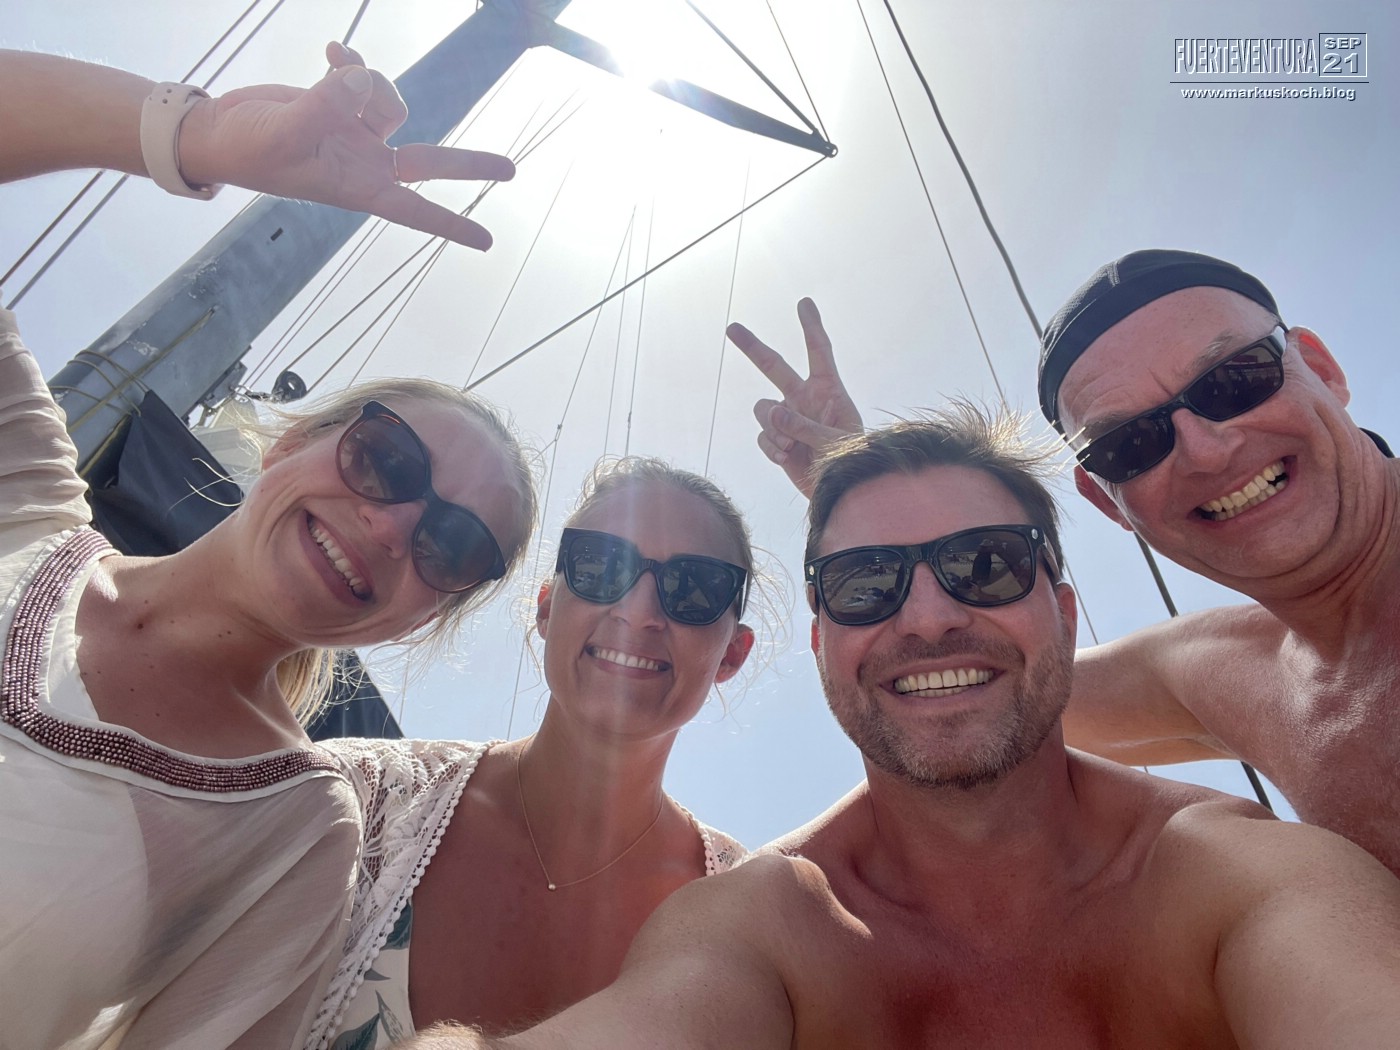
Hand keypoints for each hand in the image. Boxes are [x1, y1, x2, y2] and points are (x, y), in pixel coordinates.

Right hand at [177, 42, 514, 249]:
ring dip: (367, 81)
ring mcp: (356, 132)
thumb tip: (363, 76)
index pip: (414, 209)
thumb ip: (327, 106)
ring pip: (388, 99)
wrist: (219, 130)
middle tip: (513, 169)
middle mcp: (365, 161)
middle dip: (469, 164)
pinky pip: (362, 76)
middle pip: (430, 162)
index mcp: (358, 187)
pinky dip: (351, 62)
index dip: (450, 225)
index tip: (486, 242)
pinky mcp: (341, 103)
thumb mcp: (286, 133)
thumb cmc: (248, 151)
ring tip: (332, 72)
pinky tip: (331, 50)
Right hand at [727, 298, 862, 497]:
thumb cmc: (849, 463)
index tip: (804, 303)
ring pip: (763, 409)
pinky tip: (786, 458)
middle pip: (774, 367)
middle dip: (752, 347)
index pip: (818, 352)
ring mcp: (789, 419)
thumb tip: (773, 413)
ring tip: (790, 446)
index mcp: (828, 391)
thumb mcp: (834, 442)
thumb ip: (804, 426)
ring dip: (772, 428)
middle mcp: (805, 400)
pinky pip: (763, 436)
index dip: (811, 327)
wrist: (839, 493)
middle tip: (732, 328)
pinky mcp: (778, 441)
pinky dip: (771, 447)